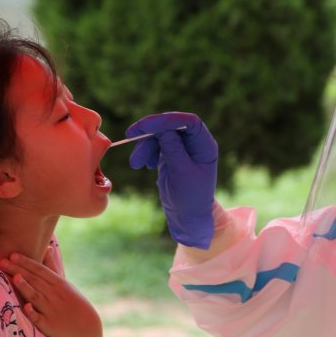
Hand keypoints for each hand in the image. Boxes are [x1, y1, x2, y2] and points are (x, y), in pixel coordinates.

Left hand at [0, 249, 101, 336]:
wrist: (85, 327)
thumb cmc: (72, 302)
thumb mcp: (64, 283)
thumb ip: (52, 266)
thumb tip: (47, 248)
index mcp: (58, 283)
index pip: (40, 270)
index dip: (26, 262)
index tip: (12, 254)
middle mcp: (54, 295)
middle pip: (34, 280)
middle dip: (18, 270)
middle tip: (1, 262)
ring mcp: (51, 310)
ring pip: (36, 297)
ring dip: (25, 287)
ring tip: (14, 278)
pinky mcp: (49, 325)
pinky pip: (39, 318)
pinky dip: (33, 313)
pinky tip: (26, 307)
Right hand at [127, 112, 217, 248]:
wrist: (187, 216)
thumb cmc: (190, 198)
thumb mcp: (181, 173)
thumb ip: (173, 149)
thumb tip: (162, 128)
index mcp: (205, 146)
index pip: (189, 122)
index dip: (168, 119)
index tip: (146, 125)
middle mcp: (195, 143)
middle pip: (171, 125)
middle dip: (150, 131)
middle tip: (130, 134)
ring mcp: (183, 147)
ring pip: (160, 134)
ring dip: (144, 146)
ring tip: (135, 164)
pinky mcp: (171, 153)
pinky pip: (155, 144)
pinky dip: (146, 151)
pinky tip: (143, 165)